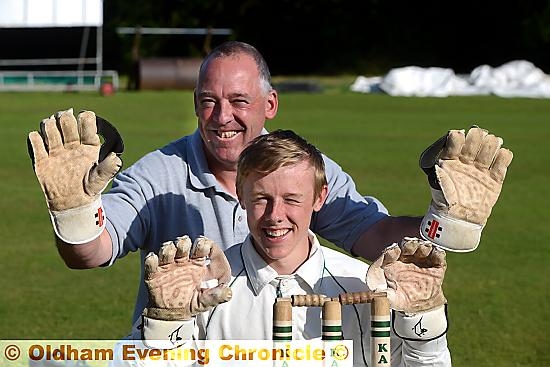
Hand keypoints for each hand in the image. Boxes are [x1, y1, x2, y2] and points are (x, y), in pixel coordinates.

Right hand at [27, 109, 121, 242]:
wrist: (72, 203)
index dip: (85, 118)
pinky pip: (35, 142)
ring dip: (49, 126)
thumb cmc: (89, 188)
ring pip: (49, 126)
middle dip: (65, 119)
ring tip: (52, 134)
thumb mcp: (101, 179)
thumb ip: (108, 168)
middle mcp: (72, 144)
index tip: (84, 119)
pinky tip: (41, 141)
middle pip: (66, 120)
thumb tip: (116, 157)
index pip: (87, 121)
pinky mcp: (43, 159)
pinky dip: (36, 138)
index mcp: (89, 144)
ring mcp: (57, 150)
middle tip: (65, 124)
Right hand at [143, 235, 232, 320]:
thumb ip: (216, 296)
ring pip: (169, 251)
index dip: (209, 246)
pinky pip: (151, 265)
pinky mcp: (154, 275)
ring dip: (170, 249)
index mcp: (198, 265)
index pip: (205, 249)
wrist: (171, 315)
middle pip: (185, 246)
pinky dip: (151, 261)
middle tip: (192, 243)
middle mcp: (184, 262)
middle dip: (187, 242)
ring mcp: (168, 267)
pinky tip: (153, 258)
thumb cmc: (191, 303)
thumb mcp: (205, 302)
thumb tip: (229, 292)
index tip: (210, 246)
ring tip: (172, 249)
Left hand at [366, 237, 445, 314]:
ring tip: (424, 247)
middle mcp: (405, 258)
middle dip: (408, 244)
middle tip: (411, 244)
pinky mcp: (435, 266)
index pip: (389, 253)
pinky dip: (438, 253)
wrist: (418, 306)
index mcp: (390, 264)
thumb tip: (376, 293)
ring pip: (421, 248)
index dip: (392, 251)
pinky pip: (438, 256)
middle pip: (406, 246)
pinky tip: (436, 253)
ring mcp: (420, 260)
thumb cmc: (399, 299)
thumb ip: (382, 294)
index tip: (394, 251)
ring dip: (423, 245)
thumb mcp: (388, 299)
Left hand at [419, 126, 512, 250]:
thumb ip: (440, 180)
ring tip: (491, 141)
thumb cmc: (446, 204)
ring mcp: (480, 169)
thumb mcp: (440, 192)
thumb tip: (438, 168)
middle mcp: (466, 161)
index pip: (454, 143)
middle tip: (477, 134)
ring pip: (488, 149)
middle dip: (475, 137)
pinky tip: (503, 153)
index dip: (457, 137)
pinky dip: (504, 157)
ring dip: (490, 143)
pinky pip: (501, 164)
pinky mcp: (494, 178)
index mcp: (450, 160)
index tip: (457, 135)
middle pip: (473, 143)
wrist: (460, 219)